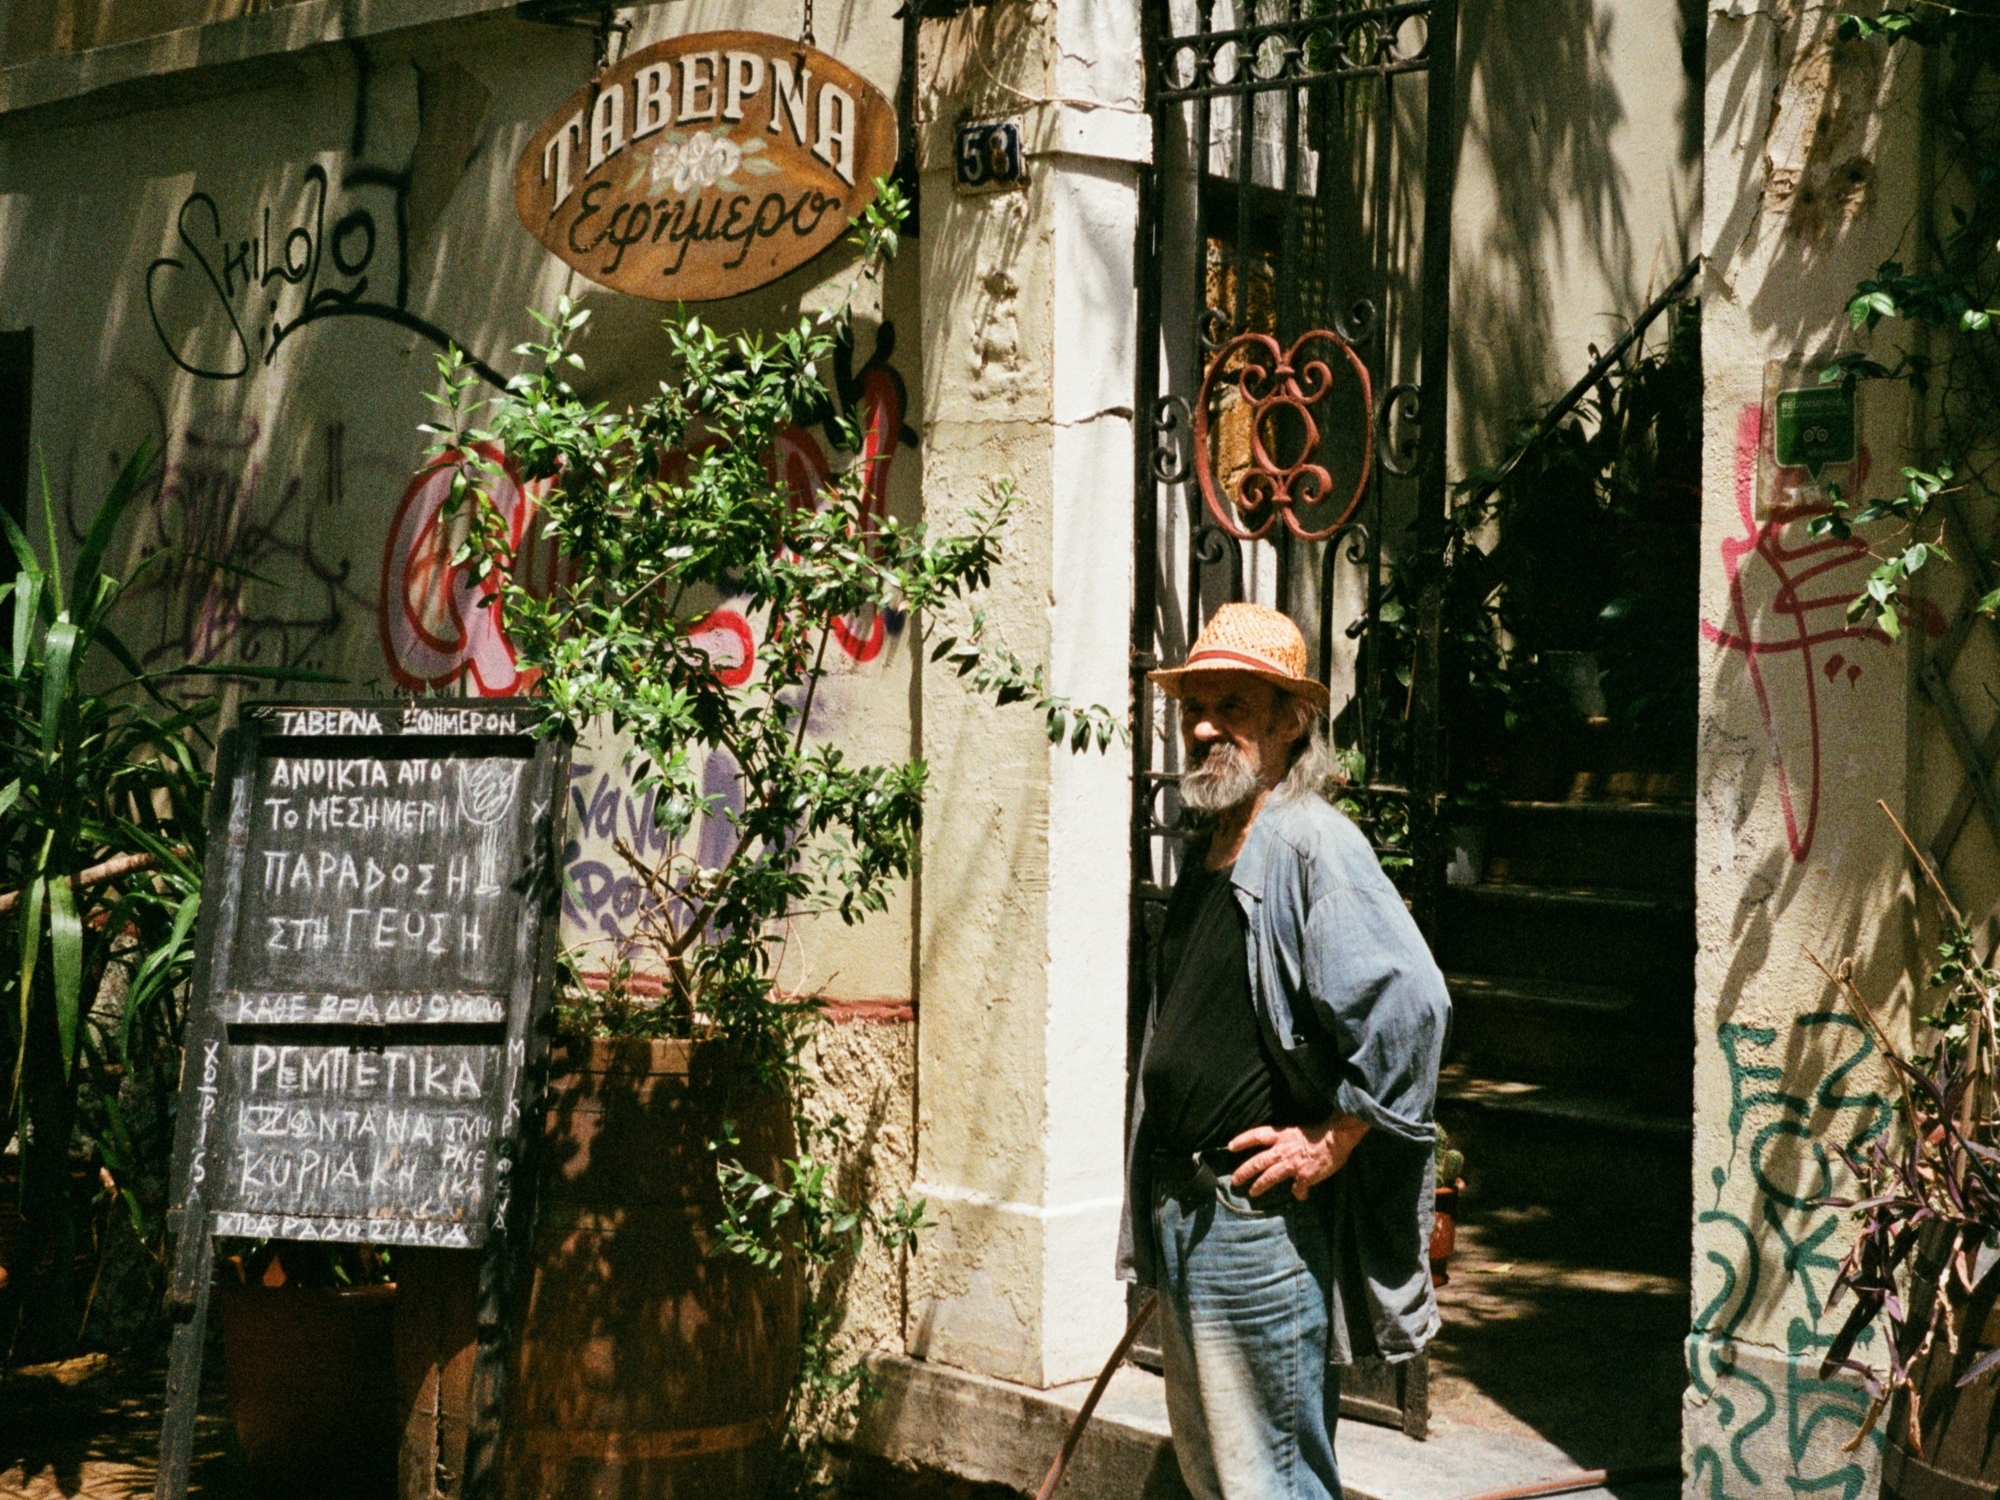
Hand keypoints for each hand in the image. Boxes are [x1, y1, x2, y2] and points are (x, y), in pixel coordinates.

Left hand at [1227, 1114, 1370, 1200]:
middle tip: (1234, 1180)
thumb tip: (1283, 1154)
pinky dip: (1299, 1193)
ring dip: (1259, 1185)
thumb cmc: (1321, 1132)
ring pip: (1270, 1176)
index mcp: (1282, 1135)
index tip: (1230, 1146)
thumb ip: (1288, 1142)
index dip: (1242, 1141)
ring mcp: (1292, 1164)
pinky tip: (1301, 1196)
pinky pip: (1298, 1189)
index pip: (1256, 1135)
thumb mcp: (1298, 1132)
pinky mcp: (1304, 1176)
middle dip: (1244, 1171)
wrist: (1337, 1136)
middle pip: (1258, 1161)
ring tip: (1252, 1192)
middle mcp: (1283, 1149)